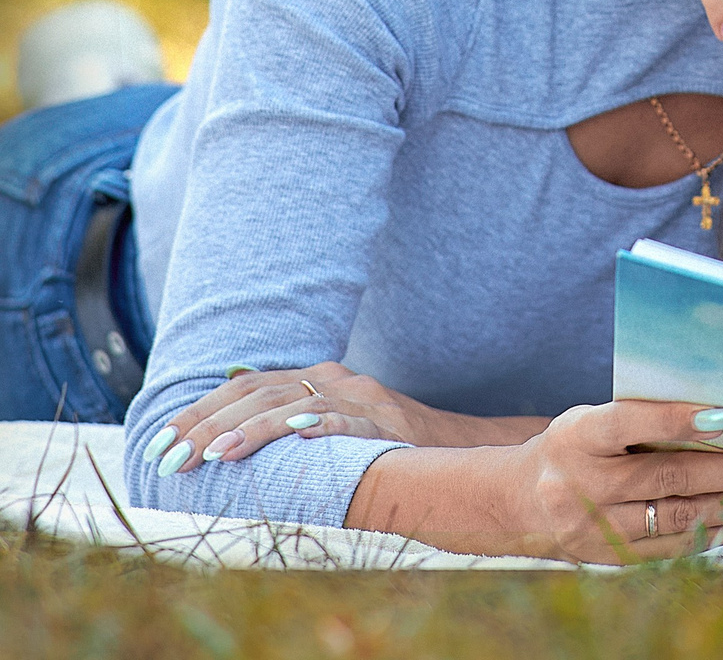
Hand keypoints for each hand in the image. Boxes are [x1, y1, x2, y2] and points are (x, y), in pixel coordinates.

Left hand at [148, 362, 537, 474]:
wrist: (452, 446)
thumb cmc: (381, 440)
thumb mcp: (328, 420)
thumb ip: (284, 411)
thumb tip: (221, 407)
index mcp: (315, 377)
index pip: (245, 385)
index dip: (199, 411)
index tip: (159, 443)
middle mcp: (334, 380)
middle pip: (260, 392)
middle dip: (208, 425)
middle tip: (170, 457)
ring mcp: (362, 400)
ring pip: (296, 405)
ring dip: (252, 430)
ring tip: (215, 456)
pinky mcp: (386, 425)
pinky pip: (350, 423)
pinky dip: (322, 427)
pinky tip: (295, 437)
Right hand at [346, 399, 722, 561]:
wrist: (514, 502)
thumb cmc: (573, 446)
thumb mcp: (592, 419)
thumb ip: (646, 417)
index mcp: (578, 436)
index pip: (632, 423)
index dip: (679, 420)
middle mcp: (584, 486)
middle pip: (668, 480)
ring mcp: (596, 530)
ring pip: (678, 521)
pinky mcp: (611, 559)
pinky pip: (674, 549)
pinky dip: (719, 535)